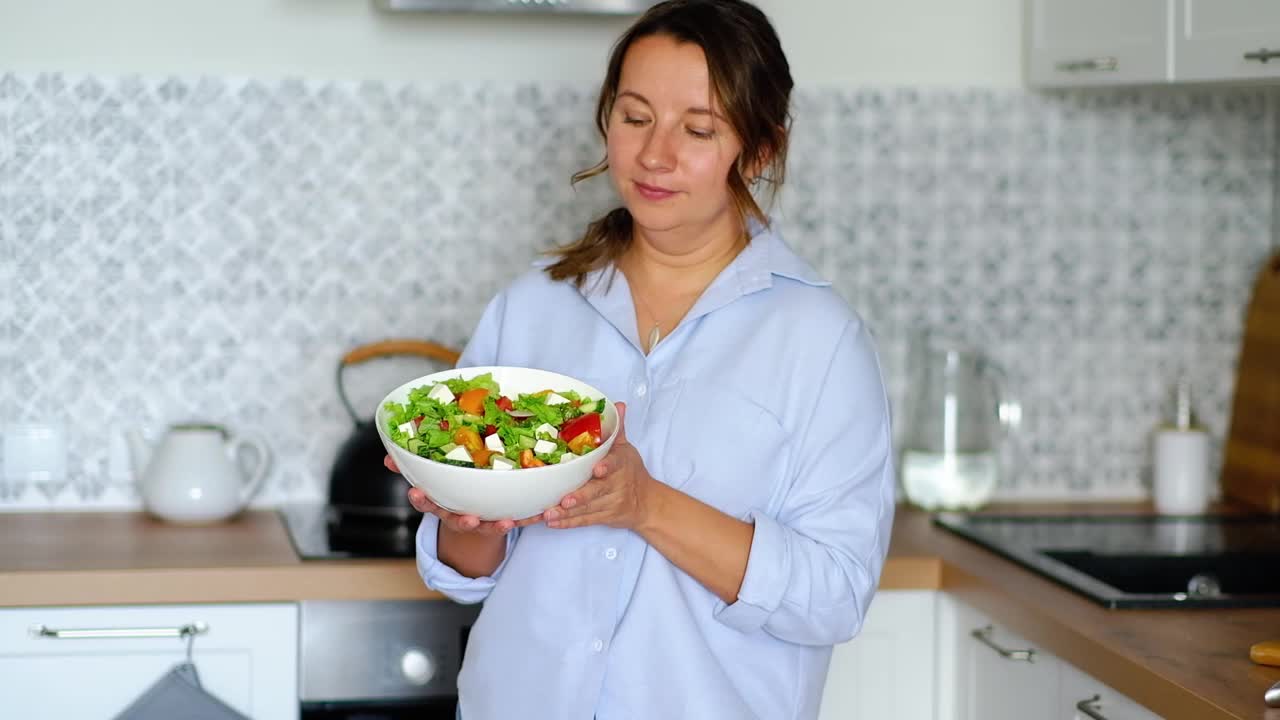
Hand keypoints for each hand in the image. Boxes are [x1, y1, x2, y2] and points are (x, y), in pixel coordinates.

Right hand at [384, 455, 534, 535]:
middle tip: (468, 520)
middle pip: (456, 521)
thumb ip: (412, 466)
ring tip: (506, 523)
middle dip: (462, 522)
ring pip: (486, 527)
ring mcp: (480, 522)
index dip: (420, 499)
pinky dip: (526, 520)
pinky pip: (515, 522)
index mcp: (440, 503)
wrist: (474, 520)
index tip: (415, 493)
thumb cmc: (452, 492)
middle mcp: (459, 516)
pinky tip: (538, 515)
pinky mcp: (500, 522)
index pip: (425, 502)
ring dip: (495, 526)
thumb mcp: (433, 480)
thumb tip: (388, 455)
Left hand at [543, 402, 657, 530]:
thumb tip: (618, 404)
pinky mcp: (603, 517)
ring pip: (587, 509)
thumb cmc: (632, 472)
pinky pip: (584, 521)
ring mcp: (609, 504)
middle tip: (564, 500)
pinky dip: (567, 523)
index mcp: (621, 465)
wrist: (647, 503)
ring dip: (566, 513)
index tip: (597, 470)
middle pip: (597, 492)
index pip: (615, 465)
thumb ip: (618, 429)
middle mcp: (616, 486)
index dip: (606, 467)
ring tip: (548, 514)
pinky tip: (551, 523)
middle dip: (581, 497)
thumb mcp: (627, 449)